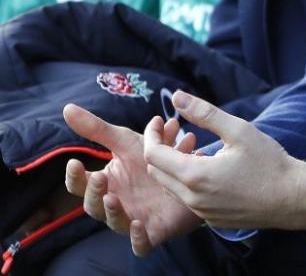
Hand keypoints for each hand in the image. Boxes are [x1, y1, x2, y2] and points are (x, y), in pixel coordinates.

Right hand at [63, 104, 200, 255]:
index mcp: (105, 183)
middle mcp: (114, 203)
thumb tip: (66, 108)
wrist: (191, 173)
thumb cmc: (152, 159)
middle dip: (93, 193)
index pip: (79, 184)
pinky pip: (141, 245)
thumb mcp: (127, 140)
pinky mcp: (153, 232)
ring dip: (111, 212)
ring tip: (114, 198)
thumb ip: (98, 129)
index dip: (74, 177)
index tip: (75, 162)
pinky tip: (137, 225)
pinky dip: (137, 239)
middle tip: (101, 178)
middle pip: (93, 205)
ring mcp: (132, 219)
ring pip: (114, 223)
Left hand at [141, 90, 305, 231]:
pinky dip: (188, 180)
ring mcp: (201, 212)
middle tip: (174, 130)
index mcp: (195, 175)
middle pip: (157, 172)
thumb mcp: (239, 130)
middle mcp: (192, 198)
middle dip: (160, 148)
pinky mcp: (211, 219)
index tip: (159, 120)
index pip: (153, 155)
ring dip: (174, 165)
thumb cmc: (269, 163)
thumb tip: (177, 97)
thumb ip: (205, 113)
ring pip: (171, 186)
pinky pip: (188, 198)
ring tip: (193, 145)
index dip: (151, 134)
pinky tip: (208, 166)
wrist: (292, 198)